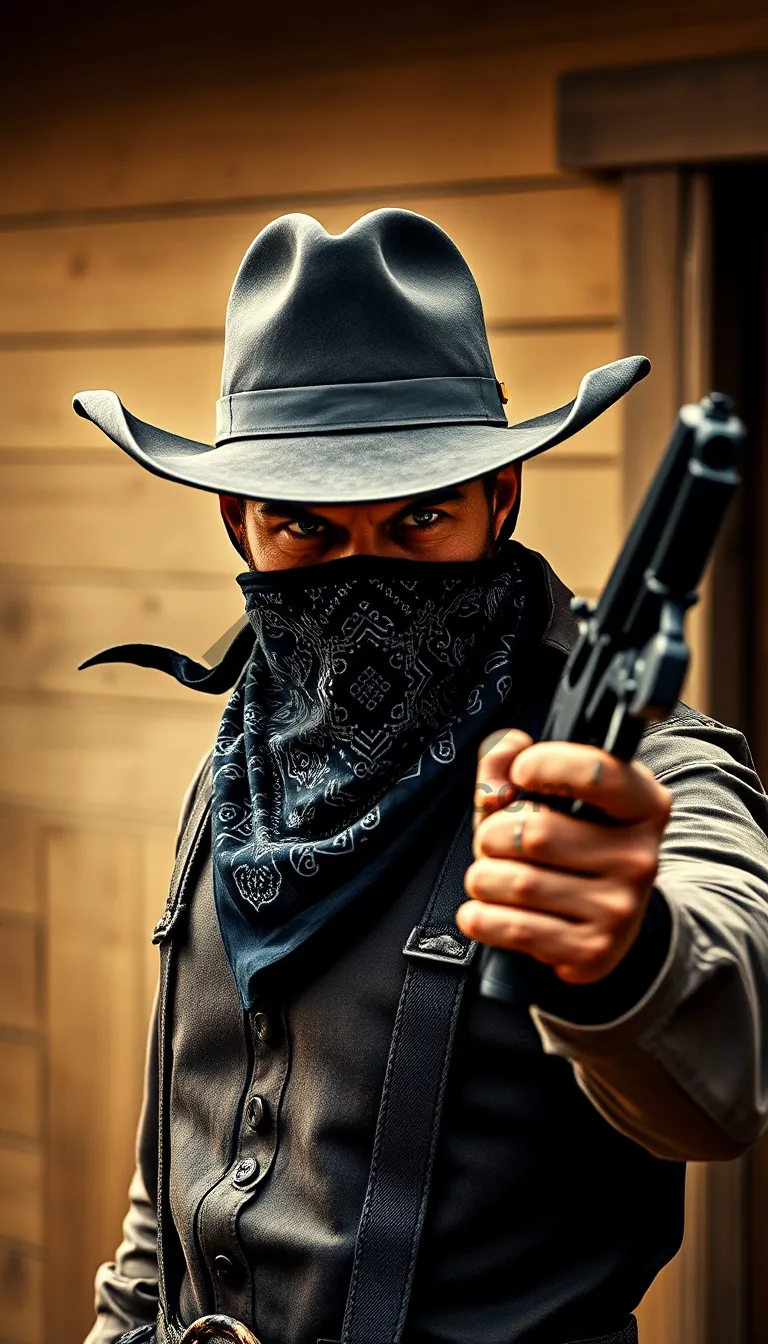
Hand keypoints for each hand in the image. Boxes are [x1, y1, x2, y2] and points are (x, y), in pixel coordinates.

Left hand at [456, 730, 671, 983]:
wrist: (605, 924)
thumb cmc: (570, 848)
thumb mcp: (549, 796)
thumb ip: (514, 763)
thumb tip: (506, 749)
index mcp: (643, 805)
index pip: (595, 771)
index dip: (543, 764)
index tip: (521, 773)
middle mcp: (639, 856)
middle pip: (535, 832)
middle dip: (492, 834)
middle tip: (495, 841)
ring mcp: (619, 908)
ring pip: (516, 882)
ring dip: (482, 877)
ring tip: (490, 877)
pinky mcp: (593, 950)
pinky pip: (514, 928)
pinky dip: (482, 917)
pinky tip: (484, 910)